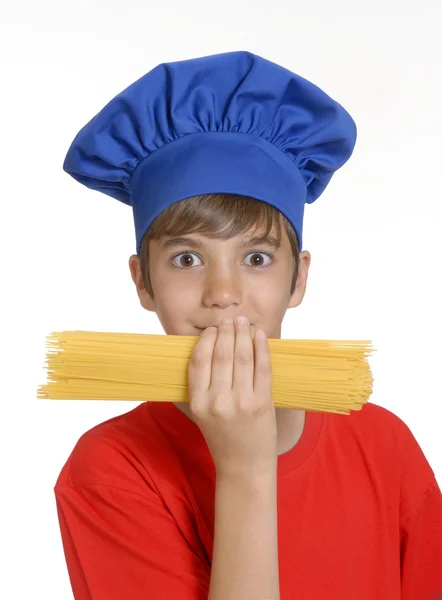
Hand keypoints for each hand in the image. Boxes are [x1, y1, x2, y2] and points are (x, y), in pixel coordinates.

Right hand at [187, 316, 277, 476]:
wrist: (244, 465)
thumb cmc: (222, 436)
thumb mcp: (201, 412)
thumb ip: (201, 385)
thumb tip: (208, 347)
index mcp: (197, 402)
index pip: (199, 360)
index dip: (206, 340)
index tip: (212, 329)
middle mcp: (217, 401)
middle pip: (221, 354)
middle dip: (227, 331)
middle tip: (230, 320)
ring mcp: (241, 402)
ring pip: (242, 357)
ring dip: (243, 334)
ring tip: (244, 322)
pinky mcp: (262, 403)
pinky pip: (262, 368)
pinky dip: (262, 348)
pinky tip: (260, 336)